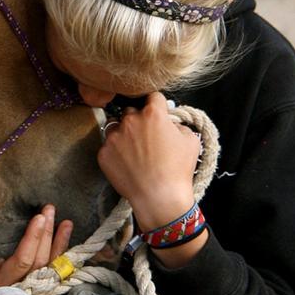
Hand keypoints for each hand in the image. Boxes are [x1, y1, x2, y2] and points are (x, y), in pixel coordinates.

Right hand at [0, 205, 71, 294]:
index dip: (33, 239)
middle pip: (39, 262)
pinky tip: (64, 241)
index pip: (23, 261)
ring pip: (48, 268)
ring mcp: (26, 291)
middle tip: (49, 210)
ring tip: (66, 223)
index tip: (39, 218)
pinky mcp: (30, 288)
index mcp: (1, 288)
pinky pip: (47, 272)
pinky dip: (58, 256)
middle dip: (46, 234)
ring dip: (58, 244)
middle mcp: (19, 291)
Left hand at [98, 92, 201, 230]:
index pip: (153, 97)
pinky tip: (127, 164)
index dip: (158, 105)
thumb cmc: (178, 170)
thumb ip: (178, 124)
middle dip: (139, 120)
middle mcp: (130, 120)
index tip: (158, 113)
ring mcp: (114, 137)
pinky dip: (115, 152)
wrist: (159, 197)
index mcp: (153, 114)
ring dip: (124, 134)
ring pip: (116, 127)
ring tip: (135, 151)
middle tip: (147, 138)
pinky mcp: (103, 153)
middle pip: (132, 111)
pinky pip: (108, 146)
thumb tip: (170, 123)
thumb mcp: (191, 140)